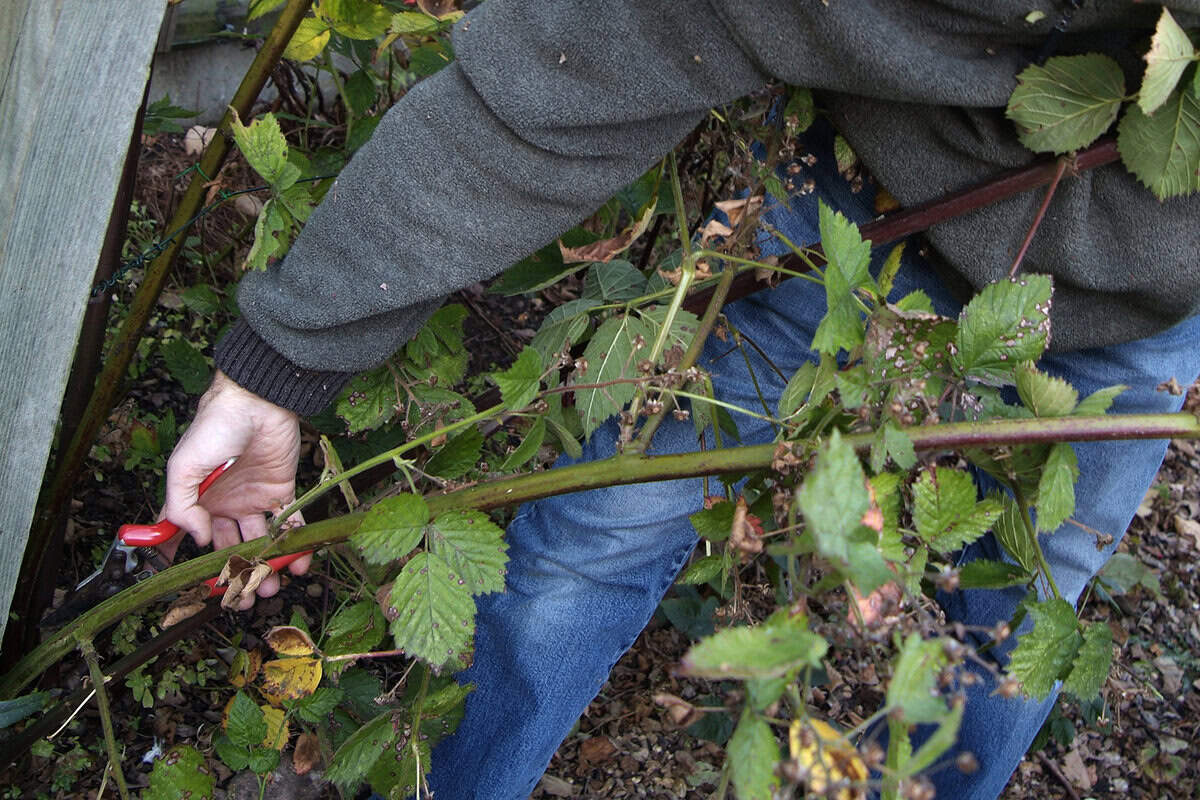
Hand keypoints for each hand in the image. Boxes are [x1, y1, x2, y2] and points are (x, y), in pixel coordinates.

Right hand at [161, 370, 310, 608]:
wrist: (257, 401)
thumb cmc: (214, 427)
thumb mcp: (184, 466)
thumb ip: (181, 505)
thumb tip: (197, 539)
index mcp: (196, 500)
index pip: (187, 539)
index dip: (188, 564)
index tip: (193, 589)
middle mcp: (223, 504)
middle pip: (228, 549)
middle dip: (234, 575)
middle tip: (242, 599)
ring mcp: (253, 500)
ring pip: (258, 542)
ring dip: (264, 566)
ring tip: (268, 588)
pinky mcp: (281, 493)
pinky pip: (289, 524)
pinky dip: (296, 545)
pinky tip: (299, 564)